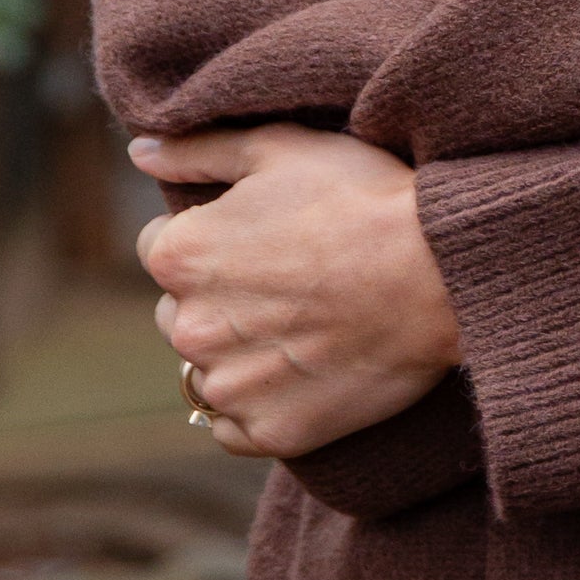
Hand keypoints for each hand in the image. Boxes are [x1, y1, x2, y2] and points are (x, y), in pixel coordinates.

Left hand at [130, 125, 461, 460]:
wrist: (440, 274)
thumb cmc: (364, 200)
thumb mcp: (280, 148)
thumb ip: (198, 149)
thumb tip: (140, 152)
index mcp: (179, 255)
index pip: (159, 248)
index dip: (211, 238)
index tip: (262, 239)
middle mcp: (189, 327)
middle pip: (180, 313)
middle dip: (219, 300)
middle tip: (288, 285)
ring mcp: (230, 386)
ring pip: (208, 372)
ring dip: (239, 356)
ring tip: (302, 330)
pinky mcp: (271, 431)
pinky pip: (235, 428)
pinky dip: (258, 407)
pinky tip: (302, 376)